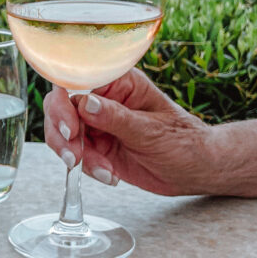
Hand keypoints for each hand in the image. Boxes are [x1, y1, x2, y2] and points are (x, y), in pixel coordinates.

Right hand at [43, 69, 216, 195]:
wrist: (195, 169)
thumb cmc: (184, 142)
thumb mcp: (151, 130)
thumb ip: (116, 118)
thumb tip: (84, 104)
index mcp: (119, 82)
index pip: (77, 82)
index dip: (64, 104)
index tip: (72, 129)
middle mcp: (103, 100)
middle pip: (61, 108)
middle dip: (62, 135)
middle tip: (74, 158)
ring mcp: (97, 124)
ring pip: (64, 135)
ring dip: (75, 156)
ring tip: (102, 171)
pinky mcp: (96, 147)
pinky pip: (77, 156)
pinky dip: (88, 169)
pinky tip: (111, 176)